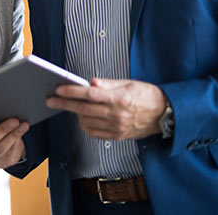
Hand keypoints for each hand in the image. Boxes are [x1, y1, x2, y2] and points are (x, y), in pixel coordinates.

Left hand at [46, 79, 166, 140]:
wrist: (167, 115)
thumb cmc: (148, 95)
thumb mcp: (129, 83)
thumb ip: (107, 84)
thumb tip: (90, 82)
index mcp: (120, 98)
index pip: (90, 94)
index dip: (72, 91)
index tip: (58, 89)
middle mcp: (117, 114)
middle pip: (83, 109)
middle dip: (64, 103)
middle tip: (50, 100)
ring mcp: (117, 127)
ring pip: (86, 122)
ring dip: (75, 114)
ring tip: (70, 105)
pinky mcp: (117, 136)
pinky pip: (94, 133)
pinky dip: (85, 125)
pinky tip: (83, 117)